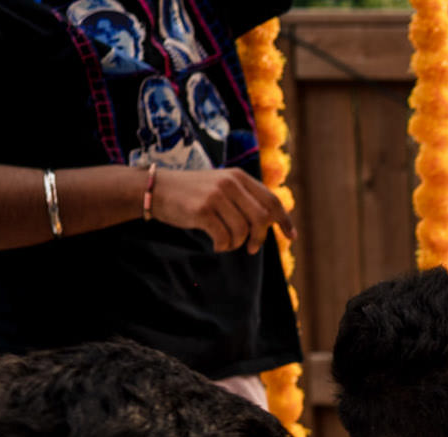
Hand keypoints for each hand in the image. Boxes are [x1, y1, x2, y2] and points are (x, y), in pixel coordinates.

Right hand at [149, 167, 295, 252]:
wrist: (156, 188)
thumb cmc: (192, 192)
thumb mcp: (221, 186)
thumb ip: (244, 198)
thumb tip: (271, 222)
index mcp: (239, 176)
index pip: (272, 200)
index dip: (284, 221)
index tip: (291, 237)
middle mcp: (230, 183)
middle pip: (261, 219)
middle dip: (260, 238)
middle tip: (252, 248)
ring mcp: (216, 196)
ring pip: (243, 231)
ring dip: (236, 244)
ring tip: (226, 242)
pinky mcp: (202, 210)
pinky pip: (224, 238)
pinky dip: (223, 246)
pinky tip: (216, 245)